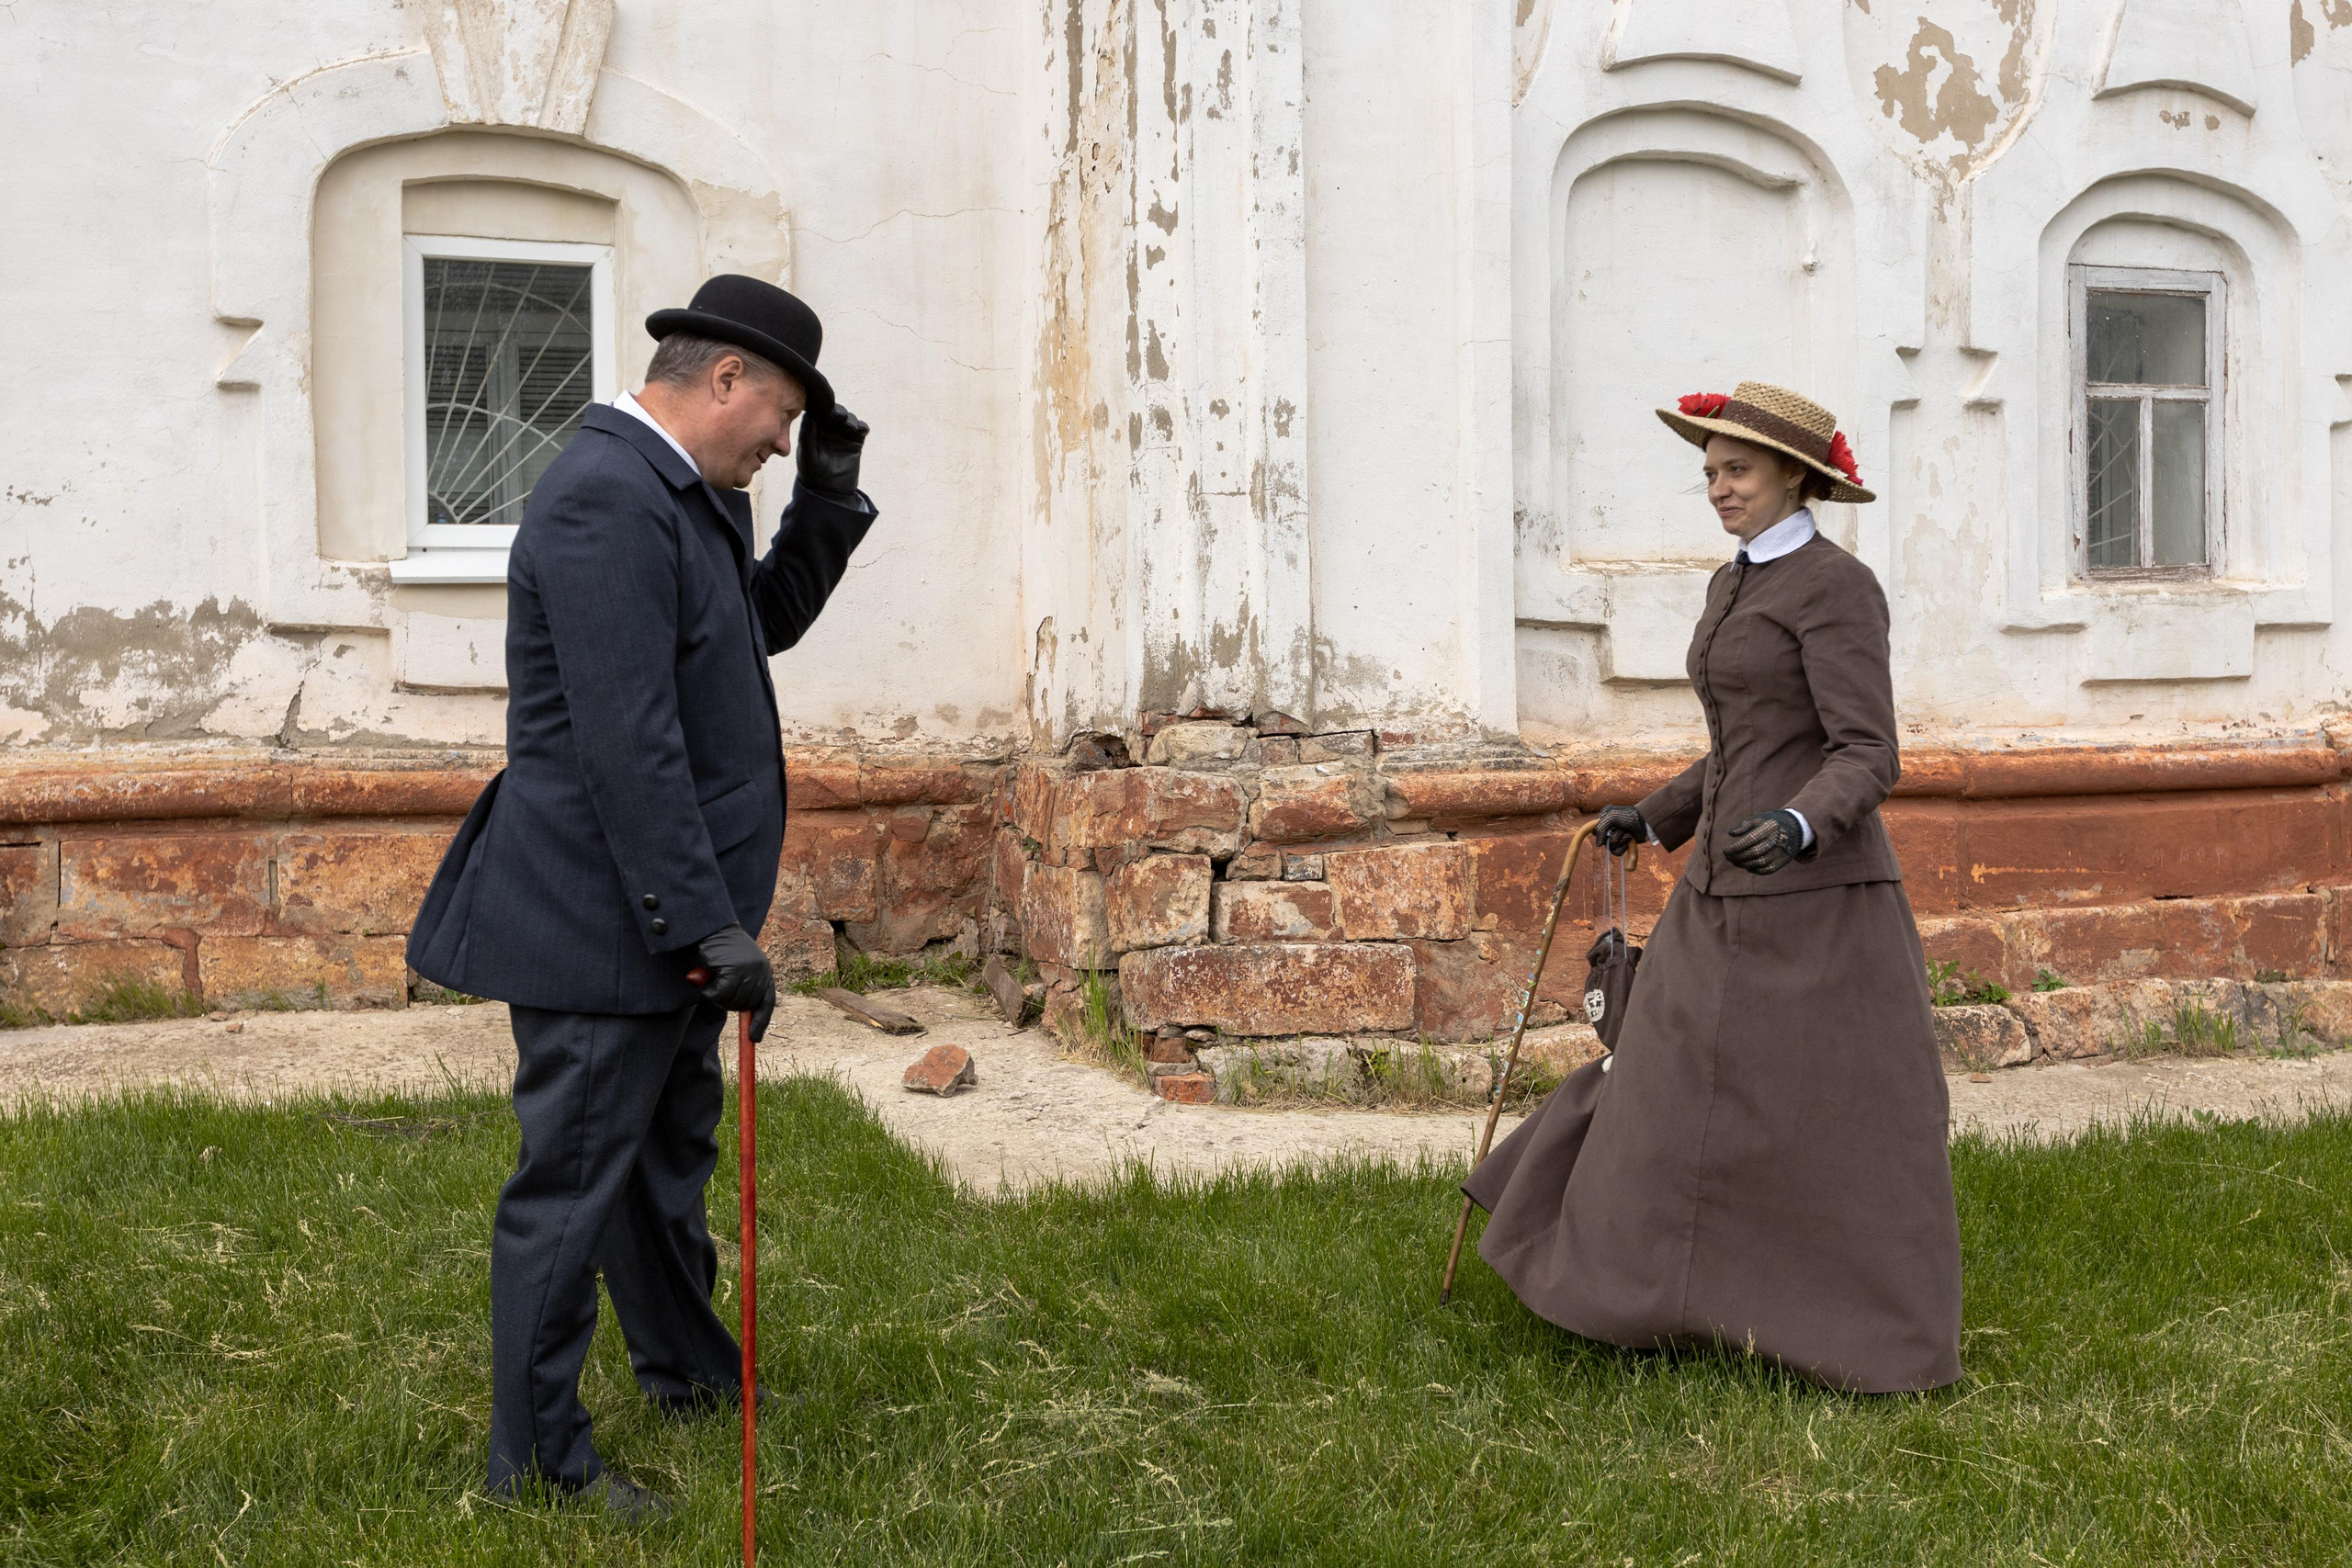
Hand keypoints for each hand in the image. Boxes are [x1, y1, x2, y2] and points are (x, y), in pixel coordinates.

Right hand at [693, 922, 775, 1041]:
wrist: (710, 928)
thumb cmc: (720, 949)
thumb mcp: (738, 967)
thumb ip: (742, 986)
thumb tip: (740, 1011)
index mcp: (765, 970)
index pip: (767, 1002)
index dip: (761, 1021)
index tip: (755, 1038)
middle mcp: (761, 971)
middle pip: (746, 1005)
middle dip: (729, 1004)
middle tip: (717, 990)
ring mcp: (749, 971)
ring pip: (732, 1002)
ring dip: (717, 996)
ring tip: (712, 978)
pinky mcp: (734, 970)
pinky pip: (720, 995)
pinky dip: (709, 992)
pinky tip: (706, 978)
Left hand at [796, 404, 868, 498]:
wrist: (829, 492)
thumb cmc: (812, 474)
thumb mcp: (807, 453)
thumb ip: (807, 434)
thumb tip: (809, 415)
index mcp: (814, 429)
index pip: (818, 411)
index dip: (821, 406)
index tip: (823, 407)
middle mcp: (828, 430)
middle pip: (836, 411)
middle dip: (838, 411)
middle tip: (836, 416)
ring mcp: (843, 435)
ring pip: (849, 418)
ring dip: (850, 419)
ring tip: (847, 427)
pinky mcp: (856, 443)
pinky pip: (861, 429)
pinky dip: (861, 426)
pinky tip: (858, 430)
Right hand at [1595, 804, 1647, 855]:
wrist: (1646, 823)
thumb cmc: (1629, 816)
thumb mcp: (1611, 817)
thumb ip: (1600, 828)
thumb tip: (1598, 845)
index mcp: (1604, 819)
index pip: (1596, 831)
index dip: (1602, 832)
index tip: (1611, 827)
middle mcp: (1609, 829)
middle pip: (1603, 840)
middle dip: (1614, 835)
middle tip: (1622, 829)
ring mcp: (1616, 837)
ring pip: (1610, 847)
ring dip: (1620, 840)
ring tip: (1628, 834)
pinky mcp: (1622, 845)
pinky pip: (1616, 852)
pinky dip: (1623, 848)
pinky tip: (1629, 841)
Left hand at [1724, 810, 1804, 875]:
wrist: (1795, 829)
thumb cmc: (1771, 823)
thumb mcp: (1759, 818)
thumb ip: (1744, 825)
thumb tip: (1730, 833)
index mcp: (1769, 828)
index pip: (1750, 840)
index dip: (1736, 848)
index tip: (1726, 851)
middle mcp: (1776, 841)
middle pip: (1754, 853)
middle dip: (1738, 857)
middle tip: (1728, 857)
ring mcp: (1780, 852)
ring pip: (1759, 863)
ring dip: (1744, 864)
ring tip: (1735, 862)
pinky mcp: (1782, 861)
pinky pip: (1767, 870)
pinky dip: (1755, 870)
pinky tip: (1747, 867)